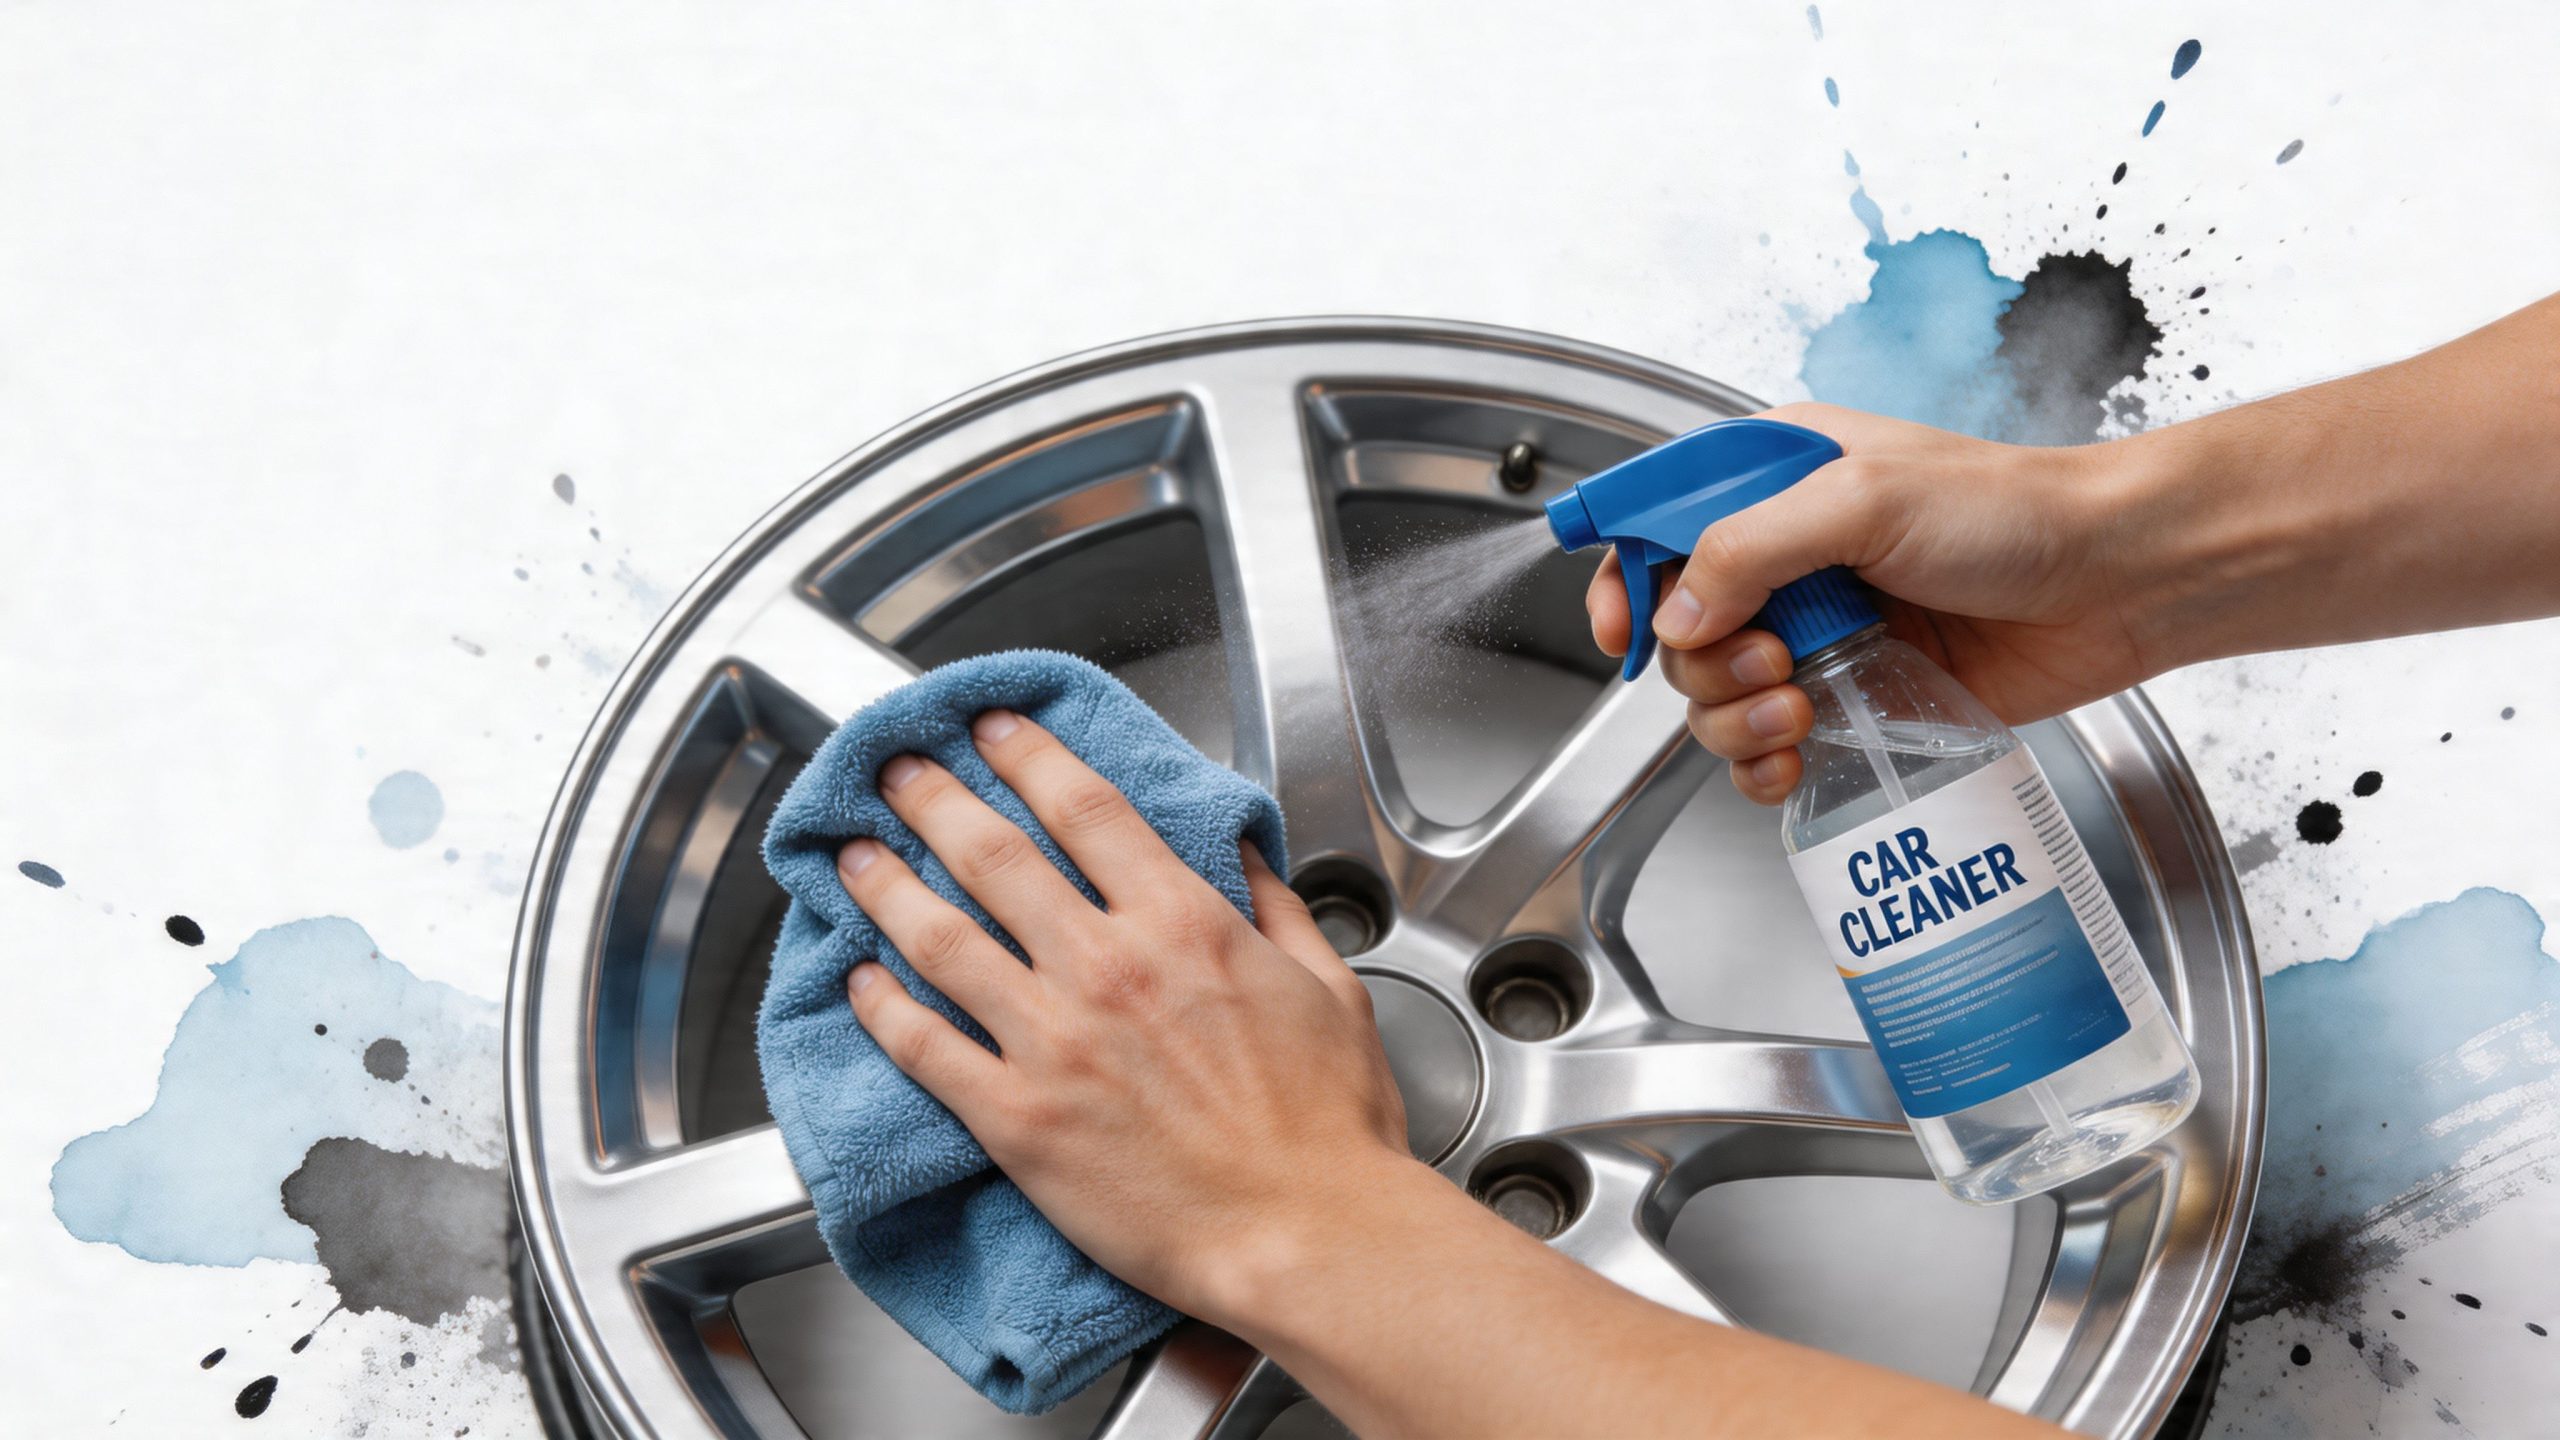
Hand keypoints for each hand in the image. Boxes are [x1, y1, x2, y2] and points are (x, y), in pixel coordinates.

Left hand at [836, 710, 1413, 1323]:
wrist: (1307, 1235)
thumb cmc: (1329, 1130)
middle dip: (934, 800)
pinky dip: (883, 1008)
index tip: (991, 730)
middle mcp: (1107, 968)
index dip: (1026, 757)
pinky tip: (860, 981)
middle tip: (895, 770)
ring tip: (852, 856)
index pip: (1084, 809)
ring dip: (887, 887)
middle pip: (995, 856)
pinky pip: (927, 1049)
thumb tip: (1239, 853)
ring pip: (943, 939)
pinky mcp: (1019, 1120)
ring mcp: (1054, 1042)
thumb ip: (1274, 908)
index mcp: (1183, 926)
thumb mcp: (1327, 987)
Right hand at [1587, 403, 2159, 804]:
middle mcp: (1788, 553)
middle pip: (1678, 626)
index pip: (1657, 520)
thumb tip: (1677, 612)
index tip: (1621, 629)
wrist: (2118, 583)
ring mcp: (1819, 626)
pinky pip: (1768, 743)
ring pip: (1716, 694)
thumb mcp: (1864, 499)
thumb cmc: (2015, 513)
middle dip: (1707, 663)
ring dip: (1737, 719)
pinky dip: (1764, 762)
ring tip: (1799, 710)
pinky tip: (1794, 758)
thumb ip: (1751, 547)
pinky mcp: (1853, 691)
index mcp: (1777, 478)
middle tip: (1773, 662)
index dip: (1625, 575)